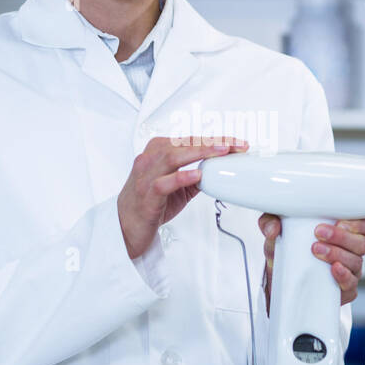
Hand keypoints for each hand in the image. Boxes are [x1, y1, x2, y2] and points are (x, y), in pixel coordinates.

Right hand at [118, 136, 248, 259]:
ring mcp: (147, 174)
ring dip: (199, 152)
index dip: (215, 140)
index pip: (190, 140)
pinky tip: (197, 175)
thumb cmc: (150, 202)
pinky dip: (181, 177)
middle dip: (212, 143)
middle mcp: (150, 158)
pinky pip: (164, 182)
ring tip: (221, 152)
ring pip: (173, 156)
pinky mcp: (147, 193)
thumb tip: (218, 170)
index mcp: (158, 151)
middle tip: (234, 145)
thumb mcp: (176, 184)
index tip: (236, 143)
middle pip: (184, 144)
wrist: (127, 224)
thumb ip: (194, 175)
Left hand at [258, 214, 364, 311]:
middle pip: (362, 243)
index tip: (340, 221)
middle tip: (319, 233)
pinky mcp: (344, 289)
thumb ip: (271, 221)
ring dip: (337, 254)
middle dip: (342, 237)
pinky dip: (343, 276)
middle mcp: (351, 251)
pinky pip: (351, 285)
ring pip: (356, 262)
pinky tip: (333, 269)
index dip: (361, 222)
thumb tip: (273, 227)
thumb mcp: (276, 231)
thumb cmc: (287, 248)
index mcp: (345, 232)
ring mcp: (350, 271)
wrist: (279, 278)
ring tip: (316, 250)